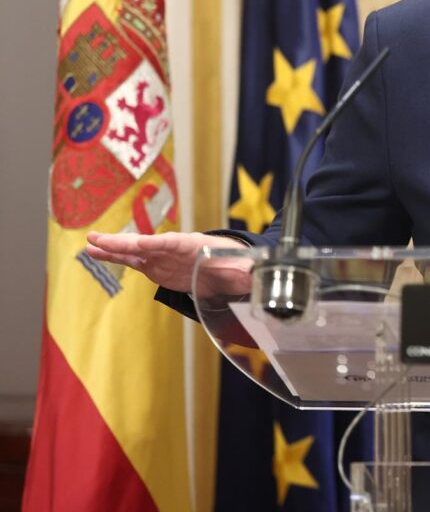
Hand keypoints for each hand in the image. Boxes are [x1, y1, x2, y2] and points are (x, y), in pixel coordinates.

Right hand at [85, 231, 251, 295]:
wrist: (234, 269)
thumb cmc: (240, 265)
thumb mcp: (246, 268)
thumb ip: (248, 271)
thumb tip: (258, 274)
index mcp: (194, 245)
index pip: (171, 243)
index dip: (154, 245)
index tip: (138, 245)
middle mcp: (175, 248)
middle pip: (146, 245)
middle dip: (123, 242)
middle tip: (98, 238)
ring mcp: (164, 257)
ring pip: (134, 252)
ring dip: (113, 249)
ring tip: (89, 245)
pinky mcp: (158, 267)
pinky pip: (134, 262)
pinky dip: (116, 258)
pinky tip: (98, 255)